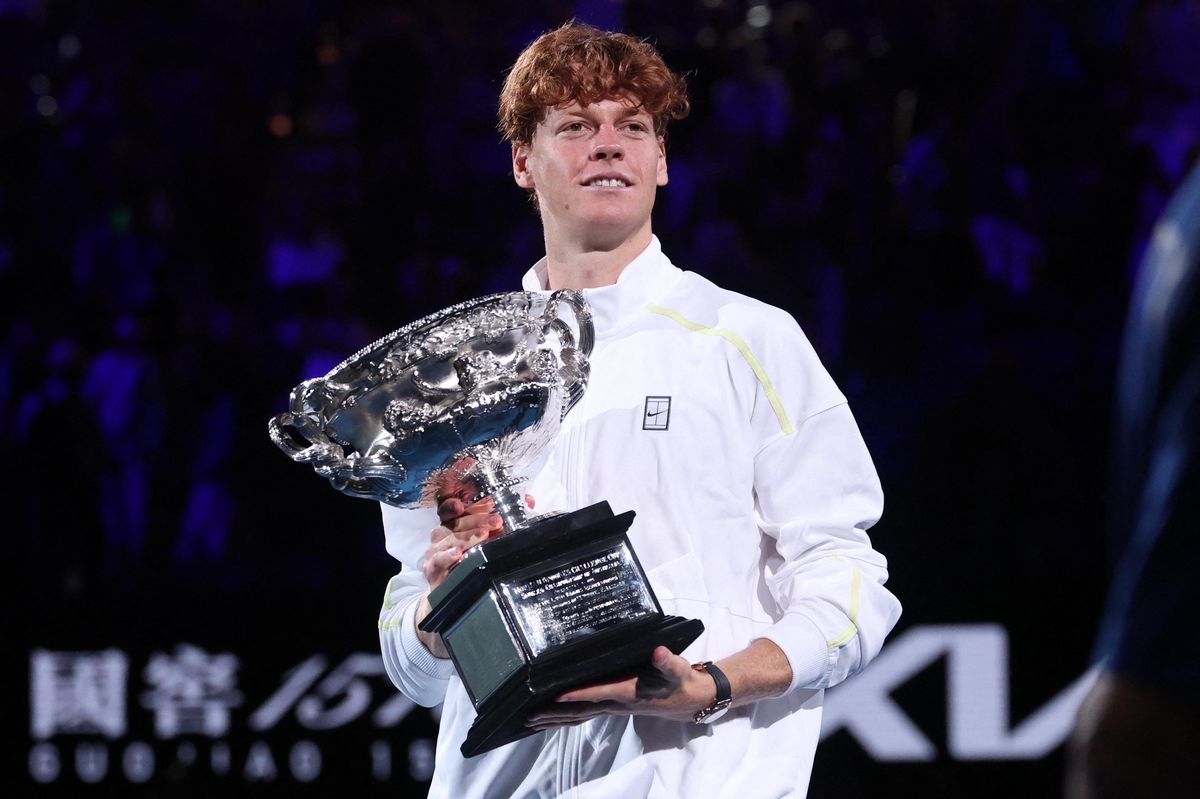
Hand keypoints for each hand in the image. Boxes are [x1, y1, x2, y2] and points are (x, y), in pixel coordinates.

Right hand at [421, 495, 504, 590]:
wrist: (448, 592)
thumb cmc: (464, 563)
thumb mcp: (477, 542)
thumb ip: (489, 525)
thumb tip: (512, 506)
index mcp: (449, 526)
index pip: (456, 510)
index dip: (465, 504)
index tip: (481, 503)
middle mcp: (439, 536)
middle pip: (456, 524)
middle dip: (478, 520)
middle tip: (496, 520)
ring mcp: (434, 552)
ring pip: (450, 540)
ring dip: (468, 537)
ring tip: (484, 533)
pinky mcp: (432, 569)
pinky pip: (439, 560)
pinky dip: (448, 555)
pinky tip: (458, 553)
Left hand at [525, 646, 714, 729]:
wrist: (692, 700)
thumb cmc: (682, 682)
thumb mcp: (679, 669)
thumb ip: (667, 661)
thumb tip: (658, 652)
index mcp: (629, 692)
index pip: (598, 693)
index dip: (577, 695)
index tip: (555, 695)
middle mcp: (618, 704)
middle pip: (581, 711)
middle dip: (555, 715)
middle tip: (529, 717)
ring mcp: (615, 707)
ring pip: (581, 715)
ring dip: (557, 719)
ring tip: (532, 721)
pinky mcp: (615, 706)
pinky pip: (586, 713)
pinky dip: (568, 715)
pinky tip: (554, 716)